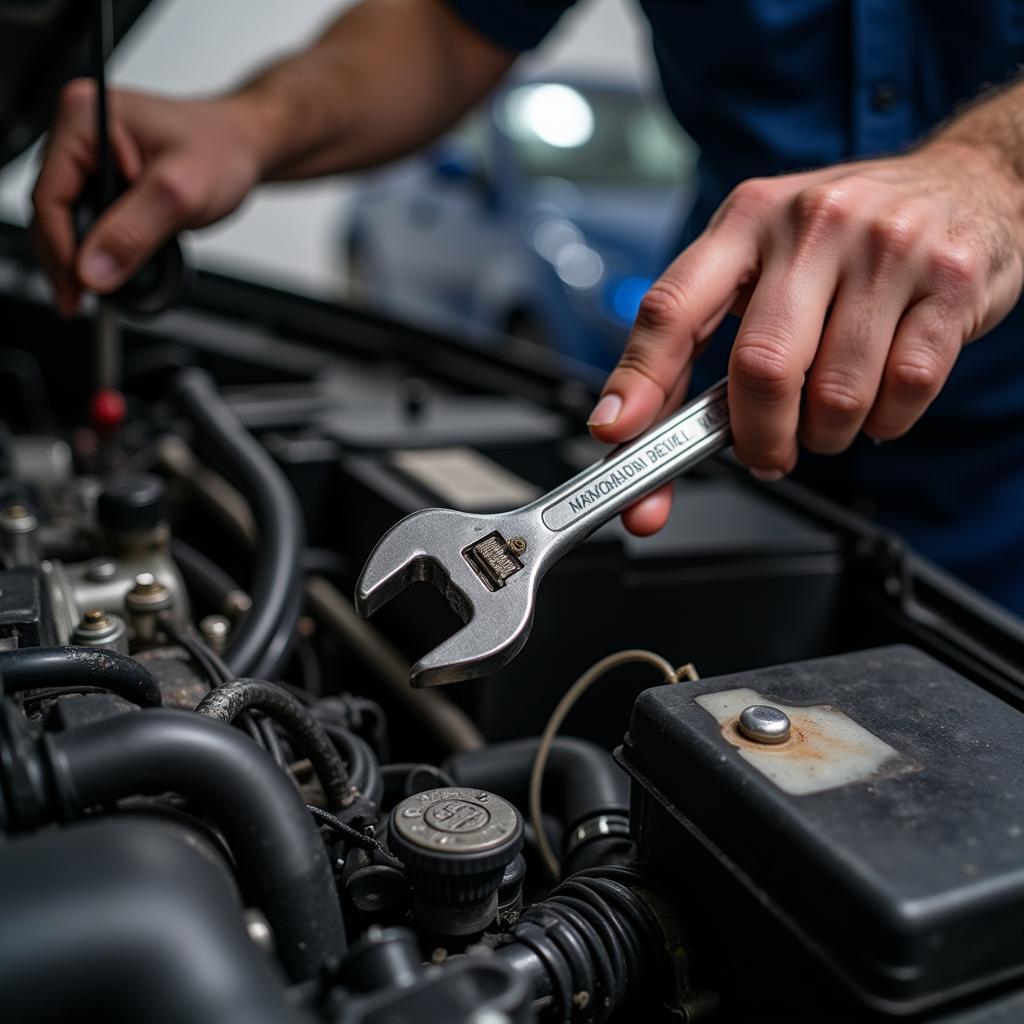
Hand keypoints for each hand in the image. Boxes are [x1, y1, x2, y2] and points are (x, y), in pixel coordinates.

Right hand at [31, 79, 266, 314]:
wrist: (243, 149)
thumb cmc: (221, 151)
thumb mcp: (180, 194)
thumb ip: (133, 232)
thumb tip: (94, 270)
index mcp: (85, 118)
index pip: (50, 195)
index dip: (61, 250)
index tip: (78, 289)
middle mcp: (80, 133)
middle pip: (52, 210)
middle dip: (67, 258)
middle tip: (82, 300)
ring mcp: (90, 156)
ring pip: (67, 218)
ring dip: (79, 257)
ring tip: (98, 290)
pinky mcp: (104, 177)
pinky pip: (87, 219)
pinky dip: (96, 248)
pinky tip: (107, 271)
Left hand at [589, 141, 1023, 534]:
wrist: (969, 183)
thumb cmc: (845, 239)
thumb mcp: (765, 259)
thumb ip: (705, 337)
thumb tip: (636, 434)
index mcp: (746, 220)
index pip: (672, 307)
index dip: (638, 379)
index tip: (616, 434)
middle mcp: (812, 224)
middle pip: (761, 368)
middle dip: (759, 437)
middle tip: (766, 452)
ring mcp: (885, 248)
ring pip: (836, 394)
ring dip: (826, 435)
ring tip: (829, 417)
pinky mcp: (948, 282)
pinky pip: (905, 390)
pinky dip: (884, 422)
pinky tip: (880, 401)